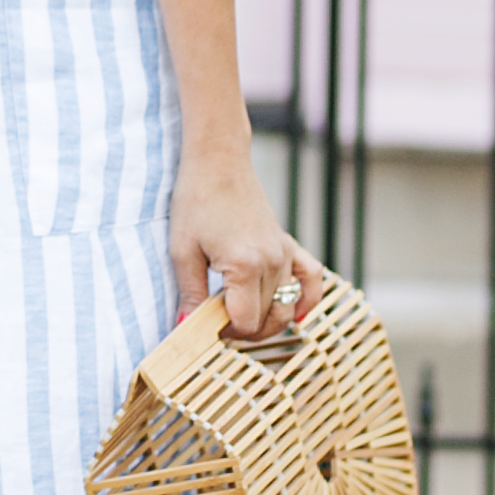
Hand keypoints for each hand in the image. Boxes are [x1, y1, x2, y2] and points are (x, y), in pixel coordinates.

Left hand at [171, 152, 324, 349]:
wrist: (218, 162)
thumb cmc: (195, 201)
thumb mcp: (182, 250)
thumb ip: (190, 294)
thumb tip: (185, 329)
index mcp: (244, 266)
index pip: (245, 323)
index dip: (224, 333)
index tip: (205, 325)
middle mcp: (272, 262)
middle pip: (267, 320)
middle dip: (242, 330)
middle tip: (216, 322)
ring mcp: (285, 253)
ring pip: (286, 307)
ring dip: (266, 320)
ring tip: (239, 315)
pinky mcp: (289, 244)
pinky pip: (313, 280)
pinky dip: (307, 300)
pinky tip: (295, 313)